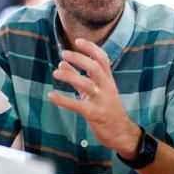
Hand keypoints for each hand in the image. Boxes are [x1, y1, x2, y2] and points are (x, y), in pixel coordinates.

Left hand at [49, 38, 140, 158]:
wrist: (121, 132)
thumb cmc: (107, 109)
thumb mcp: (96, 91)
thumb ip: (80, 77)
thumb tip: (63, 63)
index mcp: (108, 80)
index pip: (102, 59)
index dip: (91, 48)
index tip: (77, 41)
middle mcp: (107, 88)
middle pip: (94, 67)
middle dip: (79, 58)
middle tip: (64, 54)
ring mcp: (102, 100)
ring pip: (87, 84)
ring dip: (70, 76)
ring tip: (56, 72)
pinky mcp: (95, 114)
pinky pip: (78, 105)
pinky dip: (64, 100)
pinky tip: (52, 96)